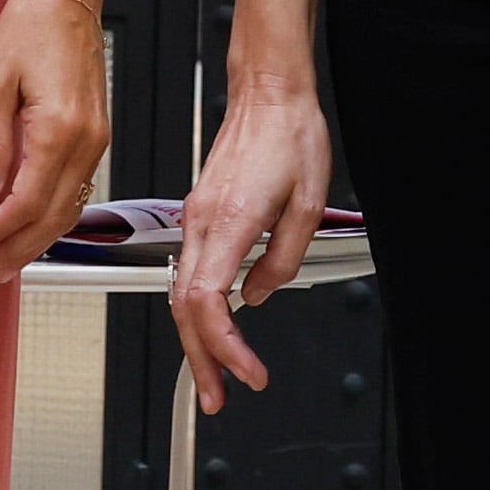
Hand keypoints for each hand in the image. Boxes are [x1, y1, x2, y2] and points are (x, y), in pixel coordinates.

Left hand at [0, 0, 109, 281]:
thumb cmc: (30, 27)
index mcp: (58, 129)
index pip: (27, 202)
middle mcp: (86, 142)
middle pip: (52, 217)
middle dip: (16, 249)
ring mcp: (97, 141)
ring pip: (69, 210)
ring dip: (36, 240)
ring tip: (4, 260)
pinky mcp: (97, 135)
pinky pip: (78, 189)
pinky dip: (53, 215)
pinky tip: (31, 226)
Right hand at [168, 77, 336, 413]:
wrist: (268, 91)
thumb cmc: (290, 134)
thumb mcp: (309, 203)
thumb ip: (282, 258)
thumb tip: (258, 295)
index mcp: (228, 221)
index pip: (207, 302)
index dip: (225, 347)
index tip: (249, 372)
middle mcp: (202, 221)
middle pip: (184, 308)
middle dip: (199, 360)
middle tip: (217, 398)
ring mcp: (196, 216)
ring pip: (181, 292)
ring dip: (196, 339)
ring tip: (215, 373)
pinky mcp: (201, 210)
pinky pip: (189, 270)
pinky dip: (197, 307)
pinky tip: (215, 324)